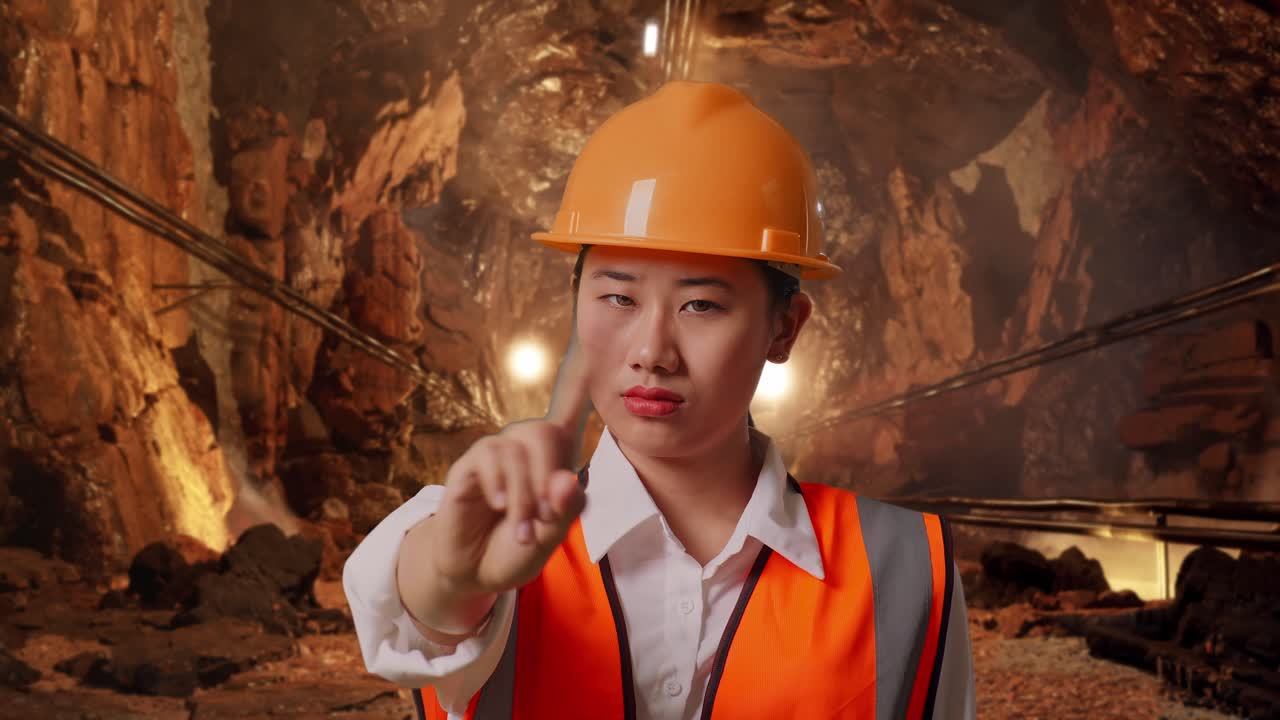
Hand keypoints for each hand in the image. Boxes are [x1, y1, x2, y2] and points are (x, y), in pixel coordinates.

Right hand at [426, 329, 592, 596]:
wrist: (477, 571)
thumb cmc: (518, 547)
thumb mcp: (550, 536)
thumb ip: (564, 509)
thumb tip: (567, 479)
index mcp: (552, 457)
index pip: (568, 409)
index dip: (578, 380)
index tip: (589, 349)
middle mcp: (523, 446)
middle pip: (544, 432)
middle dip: (548, 477)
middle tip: (545, 519)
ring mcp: (494, 454)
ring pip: (517, 450)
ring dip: (525, 496)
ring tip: (524, 532)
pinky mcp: (468, 467)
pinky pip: (489, 458)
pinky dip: (502, 485)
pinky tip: (501, 506)